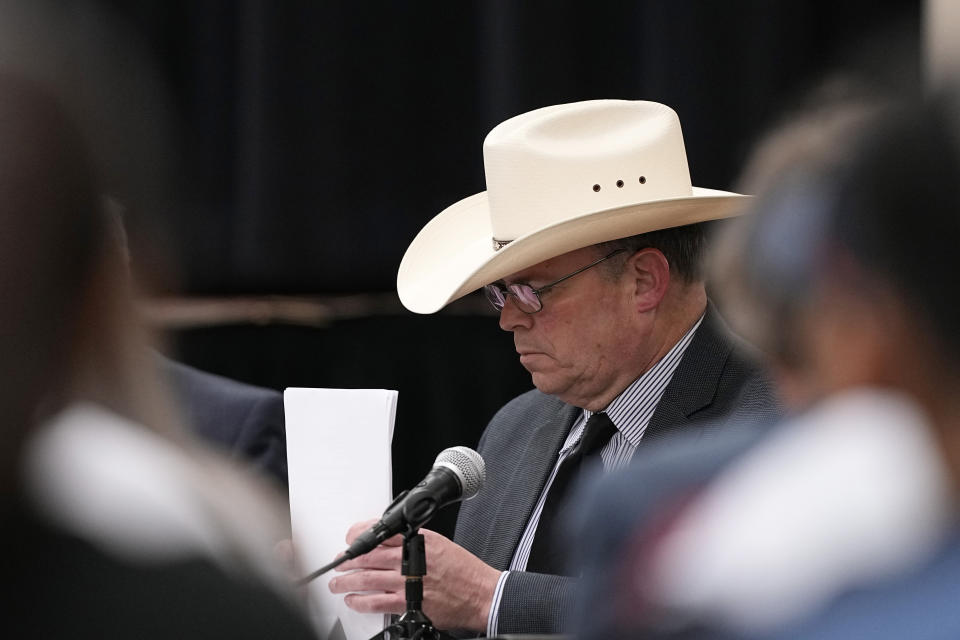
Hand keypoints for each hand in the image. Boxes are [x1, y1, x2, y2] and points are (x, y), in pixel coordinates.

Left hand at [328, 519, 500, 631]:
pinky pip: (375, 602)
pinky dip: (360, 601)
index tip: (350, 538)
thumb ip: (414, 541)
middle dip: (346, 561)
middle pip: (367, 557)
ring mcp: (406, 583)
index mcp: (417, 541)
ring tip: (337, 584)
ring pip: (365, 579)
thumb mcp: (439, 543)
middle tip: (338, 563)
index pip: (379, 533)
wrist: (480, 593)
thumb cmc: (464, 570)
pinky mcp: (407, 603)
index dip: (358, 535)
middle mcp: (409, 560)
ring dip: (346, 582)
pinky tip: (353, 600)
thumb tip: (390, 541)